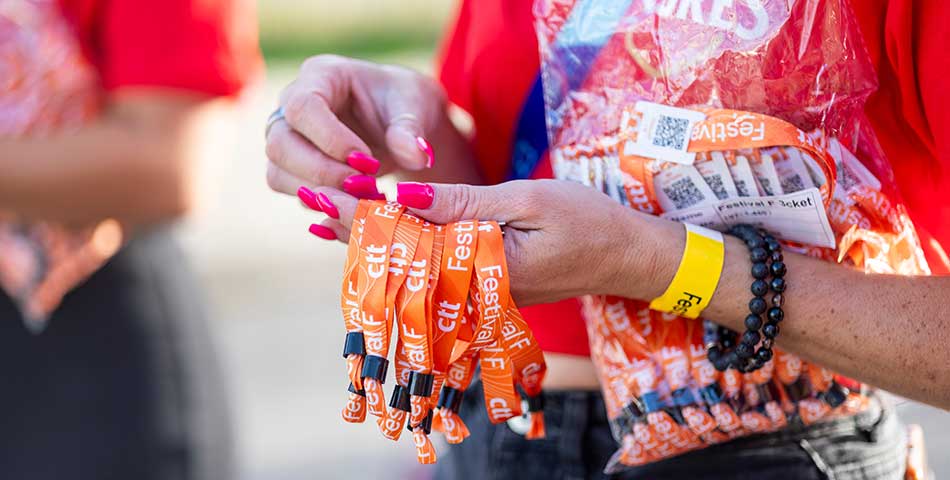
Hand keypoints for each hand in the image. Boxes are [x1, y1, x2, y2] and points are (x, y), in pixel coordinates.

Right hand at [265, 55, 444, 197]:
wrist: (400, 124)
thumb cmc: (405, 103)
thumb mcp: (417, 106)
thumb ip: (412, 130)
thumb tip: (417, 156)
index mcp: (321, 75)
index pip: (303, 106)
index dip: (330, 139)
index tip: (368, 161)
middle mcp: (292, 104)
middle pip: (280, 143)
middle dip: (323, 172)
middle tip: (366, 186)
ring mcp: (286, 136)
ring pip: (278, 171)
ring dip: (319, 192)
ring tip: (364, 195)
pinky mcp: (289, 166)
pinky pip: (287, 188)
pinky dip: (319, 202)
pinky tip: (354, 202)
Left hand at [301, 179, 674, 306]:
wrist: (627, 257)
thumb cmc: (587, 221)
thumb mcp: (528, 199)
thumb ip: (465, 205)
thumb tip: (404, 196)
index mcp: (484, 265)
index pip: (411, 242)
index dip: (367, 218)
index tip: (328, 196)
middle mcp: (475, 288)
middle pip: (402, 260)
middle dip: (356, 231)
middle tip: (309, 203)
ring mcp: (479, 292)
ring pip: (413, 268)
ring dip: (370, 242)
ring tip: (322, 219)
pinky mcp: (485, 286)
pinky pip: (434, 270)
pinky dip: (401, 251)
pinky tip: (373, 238)